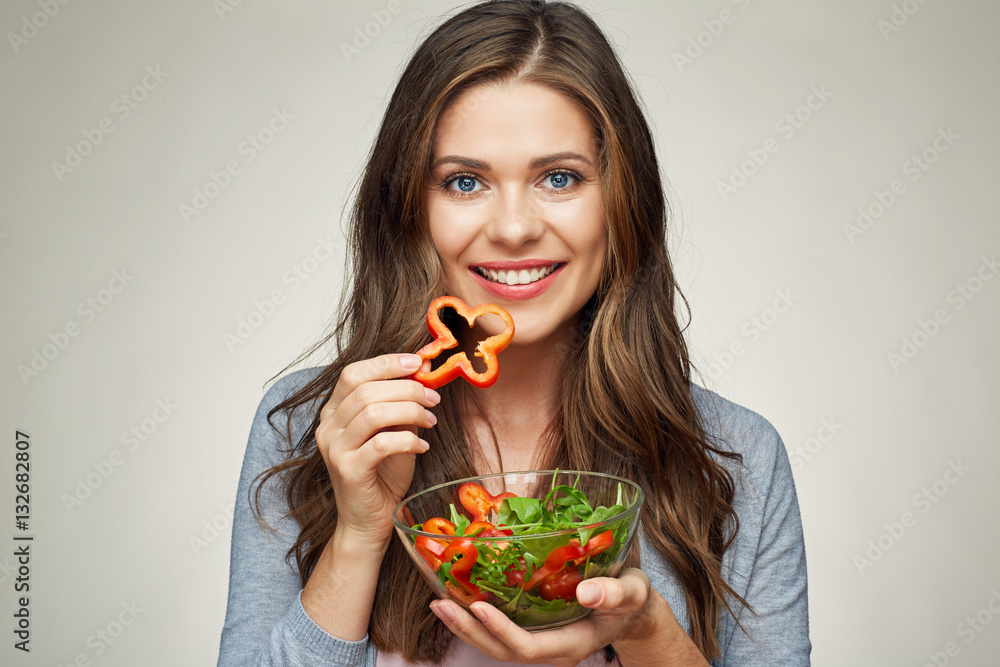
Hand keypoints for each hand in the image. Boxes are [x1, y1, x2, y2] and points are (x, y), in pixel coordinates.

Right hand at [316, 353, 439, 548]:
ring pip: (373, 413)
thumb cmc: (383, 474)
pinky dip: (408, 440)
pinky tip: (422, 446)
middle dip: (406, 388)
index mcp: (334, 412)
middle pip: (366, 390)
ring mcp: (334, 449)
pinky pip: (381, 444)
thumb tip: (424, 365)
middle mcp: (328, 427)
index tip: (417, 362)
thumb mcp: (395, 430)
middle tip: (434, 398)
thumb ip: (403, 401)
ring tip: (431, 420)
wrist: (369, 521)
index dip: (386, 363)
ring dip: (410, 411)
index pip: (353, 374)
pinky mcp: (348, 470)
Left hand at [429, 568, 670, 666]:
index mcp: (571, 644)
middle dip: (470, 631)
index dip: (501, 631)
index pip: (529, 648)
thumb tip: (587, 590)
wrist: (632, 608)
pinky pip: (500, 630)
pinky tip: (459, 598)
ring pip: (497, 644)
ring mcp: (541, 641)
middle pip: (503, 651)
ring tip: (439, 603)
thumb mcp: (631, 592)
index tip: (478, 606)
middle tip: (441, 605)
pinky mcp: (534, 629)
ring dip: (466, 626)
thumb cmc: (631, 598)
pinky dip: (477, 618)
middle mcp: (551, 649)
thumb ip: (614, 593)